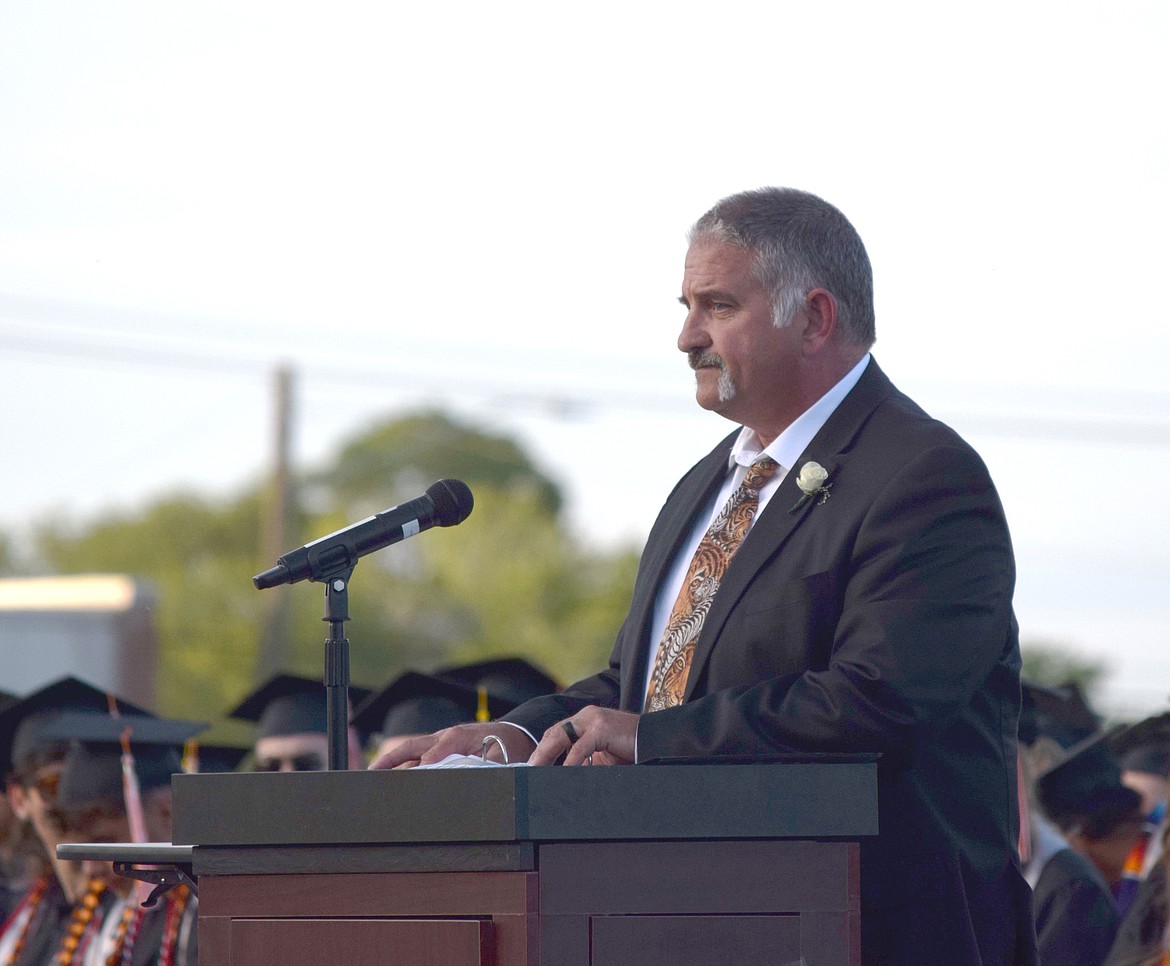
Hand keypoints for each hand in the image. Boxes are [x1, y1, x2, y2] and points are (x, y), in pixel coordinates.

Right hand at [367, 722, 535, 769]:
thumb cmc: (508, 744)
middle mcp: (444, 736)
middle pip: (410, 747)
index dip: (417, 771)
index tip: (405, 785)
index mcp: (456, 737)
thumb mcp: (501, 757)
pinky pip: (419, 753)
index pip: (429, 756)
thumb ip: (485, 768)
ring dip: (392, 761)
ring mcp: (441, 740)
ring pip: (411, 750)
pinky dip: (405, 762)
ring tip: (373, 778)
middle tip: (370, 776)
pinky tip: (394, 777)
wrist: (516, 731)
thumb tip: (475, 781)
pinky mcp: (442, 745)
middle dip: (389, 761)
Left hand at [528, 706, 638, 766]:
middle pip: (554, 733)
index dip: (542, 750)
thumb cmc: (629, 750)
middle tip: (527, 771)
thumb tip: (562, 775)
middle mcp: (586, 715)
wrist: (655, 740)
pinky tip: (562, 773)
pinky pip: (579, 747)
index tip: (532, 766)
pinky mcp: (601, 728)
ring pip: (561, 737)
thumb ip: (581, 760)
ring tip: (536, 772)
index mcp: (584, 719)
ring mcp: (593, 719)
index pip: (556, 733)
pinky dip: (569, 762)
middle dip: (539, 754)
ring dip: (546, 757)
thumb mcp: (600, 755)